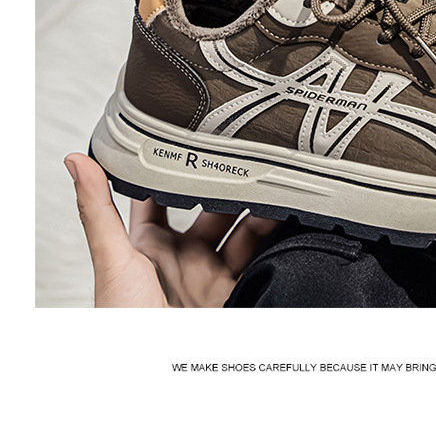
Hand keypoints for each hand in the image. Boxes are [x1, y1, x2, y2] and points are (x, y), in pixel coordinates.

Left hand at [64, 153, 277, 306]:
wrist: (159, 371)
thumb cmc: (123, 323)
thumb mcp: (111, 260)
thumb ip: (97, 209)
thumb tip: (75, 160)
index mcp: (149, 244)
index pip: (163, 195)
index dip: (177, 169)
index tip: (194, 139)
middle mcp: (183, 257)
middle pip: (212, 209)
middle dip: (231, 187)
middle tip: (248, 161)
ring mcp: (210, 275)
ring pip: (242, 232)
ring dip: (259, 211)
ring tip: (274, 187)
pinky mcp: (235, 293)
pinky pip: (261, 261)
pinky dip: (275, 243)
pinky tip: (284, 223)